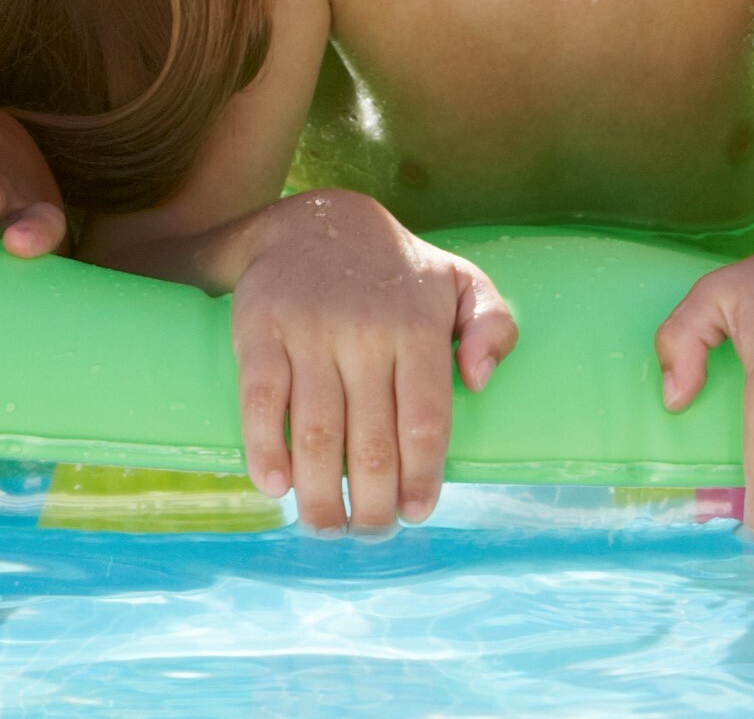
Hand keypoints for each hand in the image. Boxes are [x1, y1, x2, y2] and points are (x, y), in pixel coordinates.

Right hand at [225, 190, 515, 537]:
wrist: (312, 219)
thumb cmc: (396, 271)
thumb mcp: (461, 281)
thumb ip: (494, 324)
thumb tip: (480, 381)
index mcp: (417, 326)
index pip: (424, 419)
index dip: (422, 476)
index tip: (417, 514)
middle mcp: (364, 331)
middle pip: (370, 440)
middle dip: (372, 502)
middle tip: (371, 533)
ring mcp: (308, 332)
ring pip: (315, 431)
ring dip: (319, 493)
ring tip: (327, 527)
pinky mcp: (259, 331)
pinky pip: (259, 401)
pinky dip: (264, 450)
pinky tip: (275, 487)